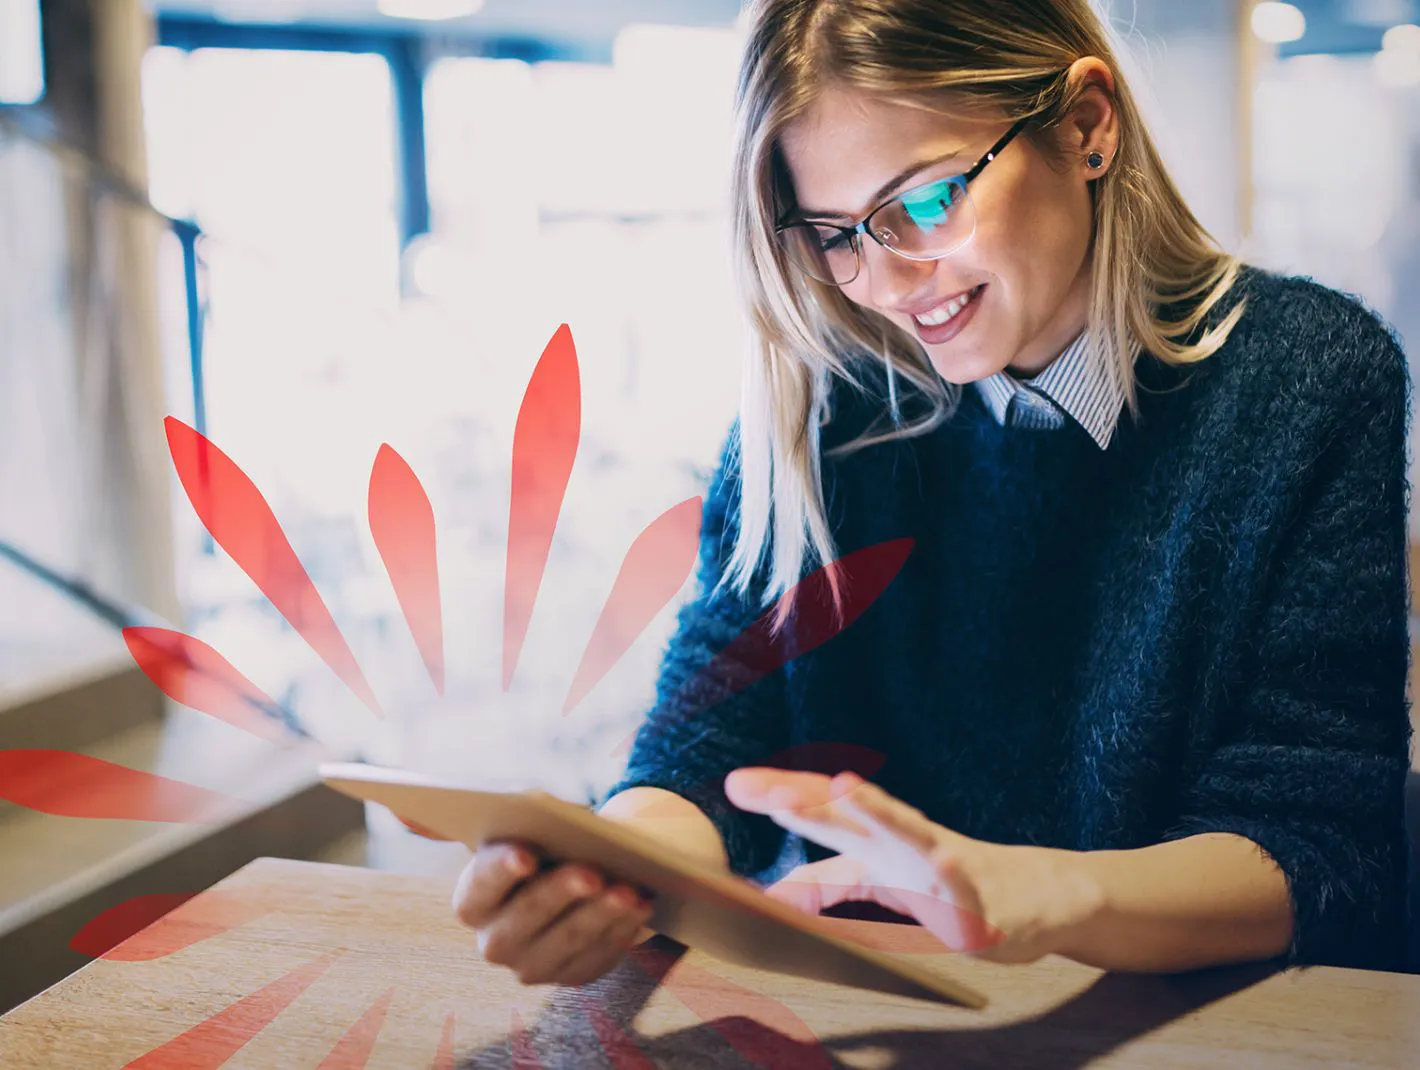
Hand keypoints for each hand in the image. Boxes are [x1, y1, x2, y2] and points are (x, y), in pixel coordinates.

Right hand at [451, 841, 656, 985]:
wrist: (569, 877)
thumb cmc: (545, 845)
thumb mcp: (534, 830)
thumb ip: (538, 823)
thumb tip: (571, 819)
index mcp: (473, 901)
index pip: (479, 888)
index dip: (500, 870)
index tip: (526, 855)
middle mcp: (495, 942)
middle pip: (526, 916)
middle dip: (561, 892)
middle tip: (592, 873)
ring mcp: (532, 966)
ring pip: (568, 940)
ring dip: (601, 914)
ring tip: (629, 891)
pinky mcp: (571, 976)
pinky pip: (597, 956)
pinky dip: (622, 929)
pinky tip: (641, 906)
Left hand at [725, 768, 1102, 962]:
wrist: (1040, 896)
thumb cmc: (953, 882)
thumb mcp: (885, 881)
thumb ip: (832, 882)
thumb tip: (775, 894)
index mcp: (880, 842)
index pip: (826, 811)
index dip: (783, 796)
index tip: (737, 786)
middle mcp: (908, 845)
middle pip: (852, 816)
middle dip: (808, 801)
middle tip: (766, 789)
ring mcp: (947, 870)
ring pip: (910, 833)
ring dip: (878, 809)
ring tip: (846, 787)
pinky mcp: (983, 905)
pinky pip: (968, 892)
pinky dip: (956, 879)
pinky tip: (945, 862)